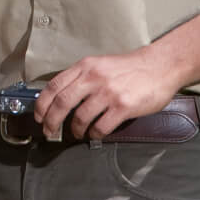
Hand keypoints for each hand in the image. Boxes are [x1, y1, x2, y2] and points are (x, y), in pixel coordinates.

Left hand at [33, 45, 182, 141]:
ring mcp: (108, 93)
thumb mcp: (100, 65)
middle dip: (51, 121)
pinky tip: (95, 134)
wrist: (160, 66)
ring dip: (75, 130)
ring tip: (77, 133)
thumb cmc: (130, 67)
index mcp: (85, 66)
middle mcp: (94, 78)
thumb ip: (82, 77)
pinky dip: (94, 134)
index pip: (54, 86)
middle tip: (50, 131)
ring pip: (80, 117)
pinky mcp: (123, 107)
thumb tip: (61, 96)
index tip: (39, 116)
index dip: (42, 104)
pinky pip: (101, 126)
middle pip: (61, 103)